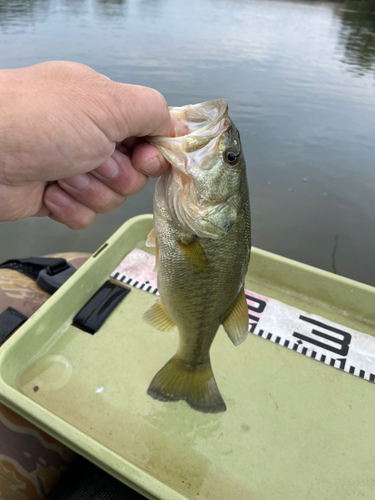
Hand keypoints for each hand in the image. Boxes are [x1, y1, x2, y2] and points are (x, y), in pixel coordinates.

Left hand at [0, 61, 170, 228]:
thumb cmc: (39, 120)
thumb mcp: (107, 103)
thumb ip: (151, 110)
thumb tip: (174, 124)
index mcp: (103, 107)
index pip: (148, 135)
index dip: (152, 153)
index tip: (145, 158)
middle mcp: (90, 137)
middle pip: (134, 174)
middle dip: (116, 173)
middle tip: (93, 159)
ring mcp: (73, 169)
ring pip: (111, 198)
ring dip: (90, 189)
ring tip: (63, 173)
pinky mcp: (58, 198)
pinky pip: (86, 216)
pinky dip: (71, 207)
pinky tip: (51, 192)